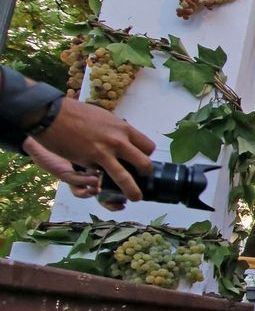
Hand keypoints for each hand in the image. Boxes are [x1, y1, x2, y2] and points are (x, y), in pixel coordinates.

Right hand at [33, 97, 154, 201]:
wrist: (51, 113)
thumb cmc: (75, 113)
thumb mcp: (103, 117)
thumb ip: (115, 130)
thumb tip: (123, 138)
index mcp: (123, 128)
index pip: (147, 147)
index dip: (145, 156)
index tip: (139, 160)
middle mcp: (119, 140)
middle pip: (144, 163)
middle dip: (145, 174)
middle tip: (140, 177)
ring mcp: (105, 152)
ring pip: (126, 178)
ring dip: (132, 191)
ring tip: (135, 197)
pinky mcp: (89, 160)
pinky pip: (100, 176)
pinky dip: (99, 180)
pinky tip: (96, 180)